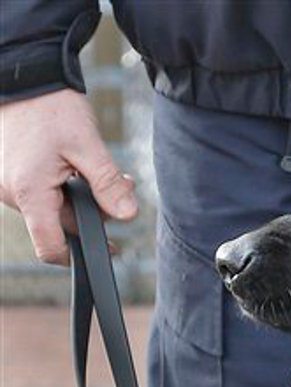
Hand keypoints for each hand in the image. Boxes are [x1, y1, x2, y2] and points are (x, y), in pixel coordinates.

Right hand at [0, 89, 137, 264]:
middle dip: (94, 212)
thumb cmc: (51, 107)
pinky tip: (79, 167)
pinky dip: (65, 186)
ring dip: (82, 197)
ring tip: (102, 172)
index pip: (50, 247)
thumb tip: (127, 215)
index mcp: (29, 193)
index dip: (82, 253)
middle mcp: (12, 193)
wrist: (24, 77)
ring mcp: (9, 184)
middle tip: (122, 187)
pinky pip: (43, 192)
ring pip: (53, 207)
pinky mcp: (11, 174)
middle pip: (59, 224)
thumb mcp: (88, 145)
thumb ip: (108, 185)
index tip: (110, 248)